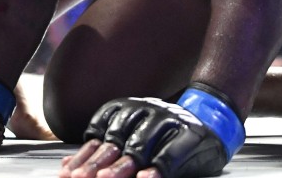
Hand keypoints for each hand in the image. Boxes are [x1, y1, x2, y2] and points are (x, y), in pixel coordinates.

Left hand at [62, 91, 241, 177]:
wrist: (213, 119)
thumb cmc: (165, 135)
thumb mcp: (133, 135)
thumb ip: (104, 149)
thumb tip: (68, 164)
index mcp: (127, 109)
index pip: (98, 133)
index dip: (83, 155)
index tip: (68, 173)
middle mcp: (145, 111)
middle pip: (115, 141)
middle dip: (96, 164)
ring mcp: (168, 122)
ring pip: (140, 147)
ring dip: (122, 167)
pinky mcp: (190, 136)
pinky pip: (169, 156)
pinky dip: (156, 170)